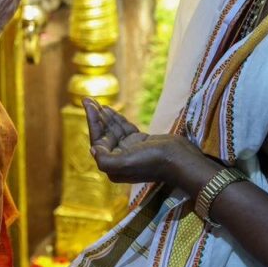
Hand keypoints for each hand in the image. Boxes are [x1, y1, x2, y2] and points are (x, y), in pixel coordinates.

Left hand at [84, 99, 220, 190]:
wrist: (179, 158)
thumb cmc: (152, 161)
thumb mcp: (125, 163)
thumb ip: (106, 160)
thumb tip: (92, 149)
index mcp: (114, 167)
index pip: (98, 141)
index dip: (92, 122)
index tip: (88, 105)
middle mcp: (120, 160)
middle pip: (104, 134)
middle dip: (96, 117)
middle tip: (88, 99)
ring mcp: (131, 150)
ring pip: (113, 130)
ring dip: (105, 116)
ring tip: (95, 101)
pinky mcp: (140, 142)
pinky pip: (124, 129)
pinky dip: (117, 119)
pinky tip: (110, 110)